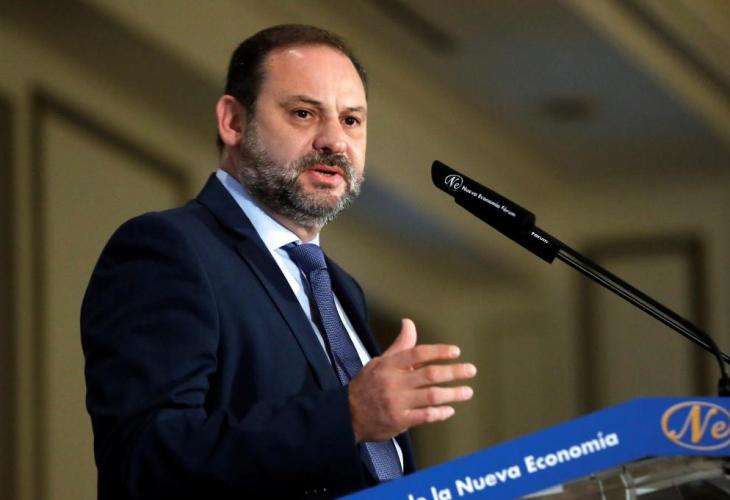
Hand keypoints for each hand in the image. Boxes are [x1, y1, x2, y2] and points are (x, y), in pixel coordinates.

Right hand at [348, 318, 475, 441]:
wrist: (347, 414)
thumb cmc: (367, 385)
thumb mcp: (380, 361)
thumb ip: (400, 345)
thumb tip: (409, 323)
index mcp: (389, 365)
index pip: (417, 353)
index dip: (438, 351)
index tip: (455, 351)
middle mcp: (394, 382)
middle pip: (429, 375)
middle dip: (453, 372)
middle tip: (470, 370)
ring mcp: (397, 402)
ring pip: (430, 396)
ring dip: (452, 394)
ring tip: (467, 391)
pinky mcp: (399, 421)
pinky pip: (424, 416)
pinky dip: (439, 413)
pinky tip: (450, 409)